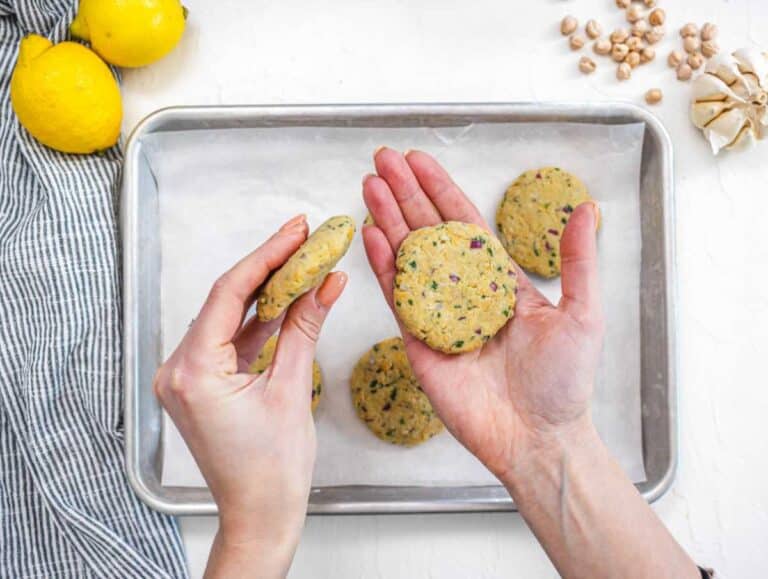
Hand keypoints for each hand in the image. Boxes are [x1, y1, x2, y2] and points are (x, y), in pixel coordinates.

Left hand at [154, 215, 346, 577]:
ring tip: (301, 263)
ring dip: (265, 294)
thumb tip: (327, 284)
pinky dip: (258, 323)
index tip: (294, 231)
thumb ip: (305, 328)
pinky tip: (287, 301)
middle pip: (226, 301)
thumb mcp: (293, 390)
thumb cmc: (272, 471)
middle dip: (268, 269)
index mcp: (193, 372)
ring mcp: (187, 378)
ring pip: (228, 319)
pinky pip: (230, 341)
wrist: (260, 515)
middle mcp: (179, 370)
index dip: (266, 256)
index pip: (228, 294)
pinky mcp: (201, 384)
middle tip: (302, 237)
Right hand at [362, 148, 602, 482]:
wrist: (537, 437)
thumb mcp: (582, 314)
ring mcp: (437, 314)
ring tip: (369, 185)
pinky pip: (397, 298)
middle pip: (427, 230)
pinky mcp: (418, 342)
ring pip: (406, 257)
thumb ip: (578, 261)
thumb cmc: (564, 382)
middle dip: (404, 193)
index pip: (463, 222)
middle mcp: (463, 291)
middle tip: (381, 159)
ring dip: (387, 220)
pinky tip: (371, 234)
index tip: (418, 160)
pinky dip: (382, 265)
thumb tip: (587, 208)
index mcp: (498, 279)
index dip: (440, 189)